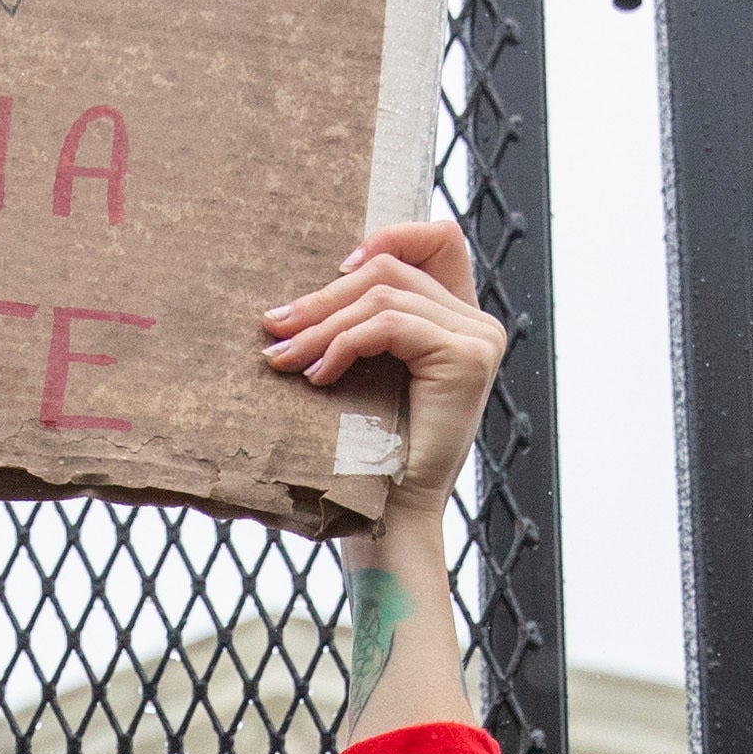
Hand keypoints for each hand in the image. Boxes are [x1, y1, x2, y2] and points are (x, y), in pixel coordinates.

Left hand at [258, 216, 505, 523]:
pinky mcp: (466, 357)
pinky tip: (318, 375)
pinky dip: (344, 344)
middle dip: (325, 297)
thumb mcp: (368, 373)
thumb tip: (303, 294)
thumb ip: (364, 324)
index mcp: (460, 320)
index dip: (389, 236)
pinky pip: (389, 325)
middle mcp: (478, 324)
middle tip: (274, 327)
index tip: (335, 269)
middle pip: (392, 270)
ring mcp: (478, 339)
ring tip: (285, 358)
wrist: (394, 517)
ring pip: (384, 296)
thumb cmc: (371, 453)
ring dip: (323, 326)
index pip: (439, 239)